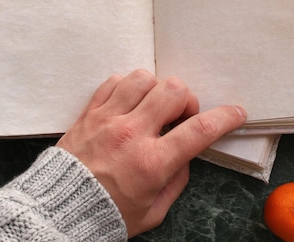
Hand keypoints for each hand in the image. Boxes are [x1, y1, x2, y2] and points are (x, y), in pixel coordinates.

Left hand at [56, 70, 246, 236]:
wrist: (56, 213)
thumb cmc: (106, 214)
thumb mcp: (153, 211)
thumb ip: (176, 181)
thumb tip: (185, 156)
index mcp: (152, 163)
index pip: (200, 130)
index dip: (225, 117)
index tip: (236, 113)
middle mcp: (131, 135)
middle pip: (173, 91)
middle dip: (187, 100)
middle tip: (180, 117)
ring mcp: (108, 119)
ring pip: (144, 78)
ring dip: (157, 90)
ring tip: (152, 108)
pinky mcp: (89, 113)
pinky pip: (114, 81)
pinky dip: (128, 87)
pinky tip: (130, 104)